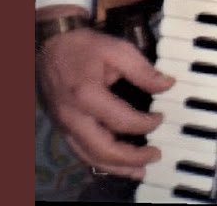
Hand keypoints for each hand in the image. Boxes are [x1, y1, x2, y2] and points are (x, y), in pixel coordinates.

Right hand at [37, 14, 175, 178]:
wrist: (48, 45)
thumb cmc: (83, 46)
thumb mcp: (117, 50)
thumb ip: (142, 70)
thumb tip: (168, 85)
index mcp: (86, 96)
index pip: (122, 121)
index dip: (146, 124)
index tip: (161, 117)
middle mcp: (72, 117)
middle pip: (103, 150)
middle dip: (132, 158)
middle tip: (156, 155)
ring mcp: (64, 126)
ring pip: (90, 158)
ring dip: (117, 168)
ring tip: (140, 171)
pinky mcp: (62, 129)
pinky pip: (82, 152)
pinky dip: (102, 162)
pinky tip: (117, 164)